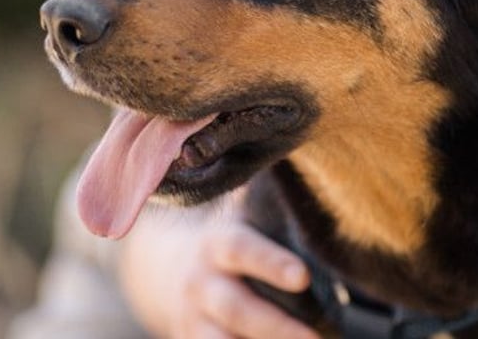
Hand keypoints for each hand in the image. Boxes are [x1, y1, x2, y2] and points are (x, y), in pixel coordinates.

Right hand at [117, 194, 321, 338]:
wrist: (159, 268)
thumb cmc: (220, 240)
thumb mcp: (233, 216)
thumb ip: (260, 199)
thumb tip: (300, 158)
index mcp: (217, 244)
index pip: (242, 250)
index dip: (270, 263)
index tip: (303, 275)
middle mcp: (202, 284)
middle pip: (238, 308)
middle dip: (277, 325)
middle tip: (318, 337)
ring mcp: (194, 320)